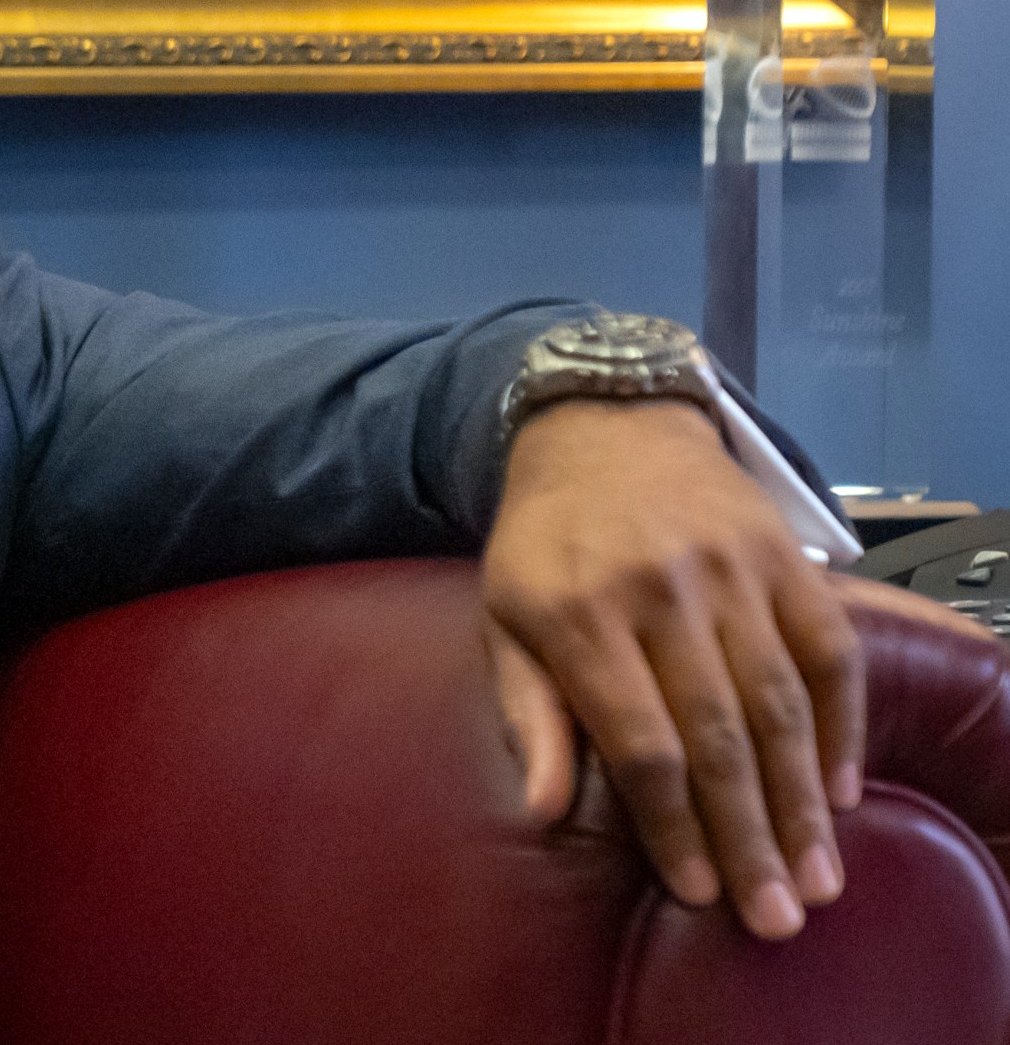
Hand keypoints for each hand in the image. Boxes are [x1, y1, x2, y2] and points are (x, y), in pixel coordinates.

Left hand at [481, 399, 859, 939]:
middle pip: (718, 735)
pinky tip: (838, 791)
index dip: (672, 824)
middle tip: (776, 915)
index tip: (697, 892)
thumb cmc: (543, 546)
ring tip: (817, 876)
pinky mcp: (786, 554)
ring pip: (781, 702)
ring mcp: (731, 569)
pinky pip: (828, 649)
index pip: (639, 742)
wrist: (604, 431)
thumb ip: (531, 713)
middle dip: (749, 836)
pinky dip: (842, 724)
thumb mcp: (505, 619)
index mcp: (577, 614)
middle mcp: (659, 591)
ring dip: (803, 799)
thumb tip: (542, 811)